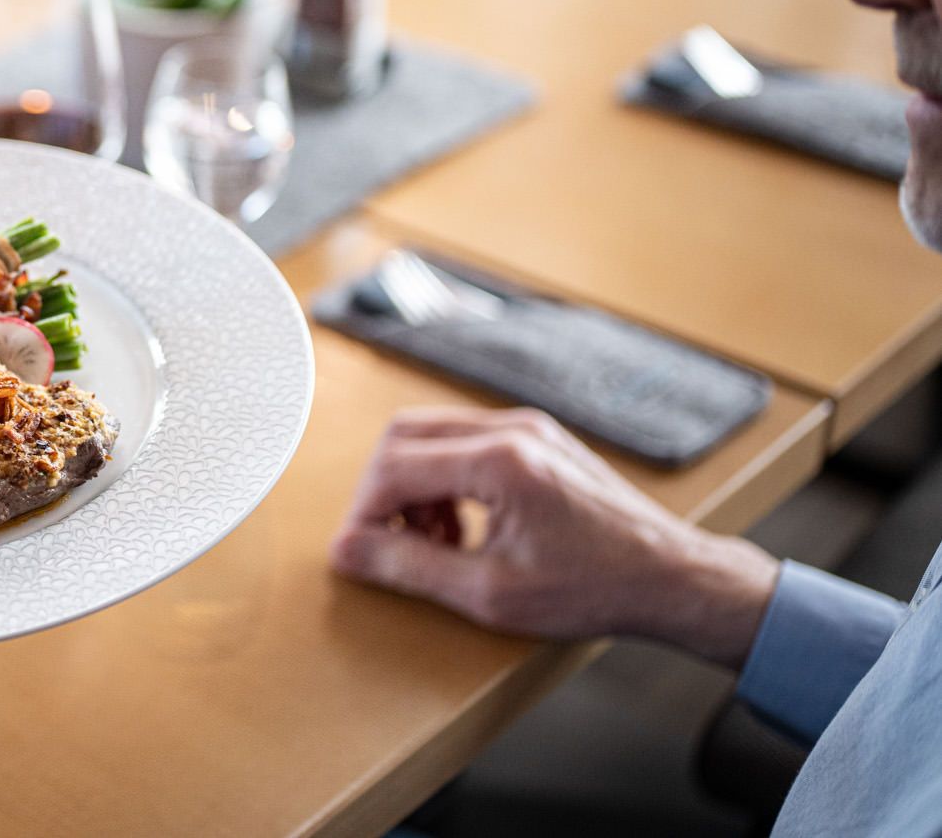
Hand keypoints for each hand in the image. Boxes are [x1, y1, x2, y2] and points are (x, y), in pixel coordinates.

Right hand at [328, 408, 777, 667]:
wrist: (673, 578)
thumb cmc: (595, 589)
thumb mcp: (490, 593)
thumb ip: (409, 566)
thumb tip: (348, 549)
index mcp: (499, 461)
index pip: (393, 467)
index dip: (364, 512)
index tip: (360, 550)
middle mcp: (511, 429)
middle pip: (403, 435)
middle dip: (383, 490)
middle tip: (388, 540)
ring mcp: (528, 427)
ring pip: (432, 434)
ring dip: (414, 485)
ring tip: (433, 541)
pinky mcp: (538, 437)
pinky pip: (465, 441)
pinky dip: (445, 478)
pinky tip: (463, 525)